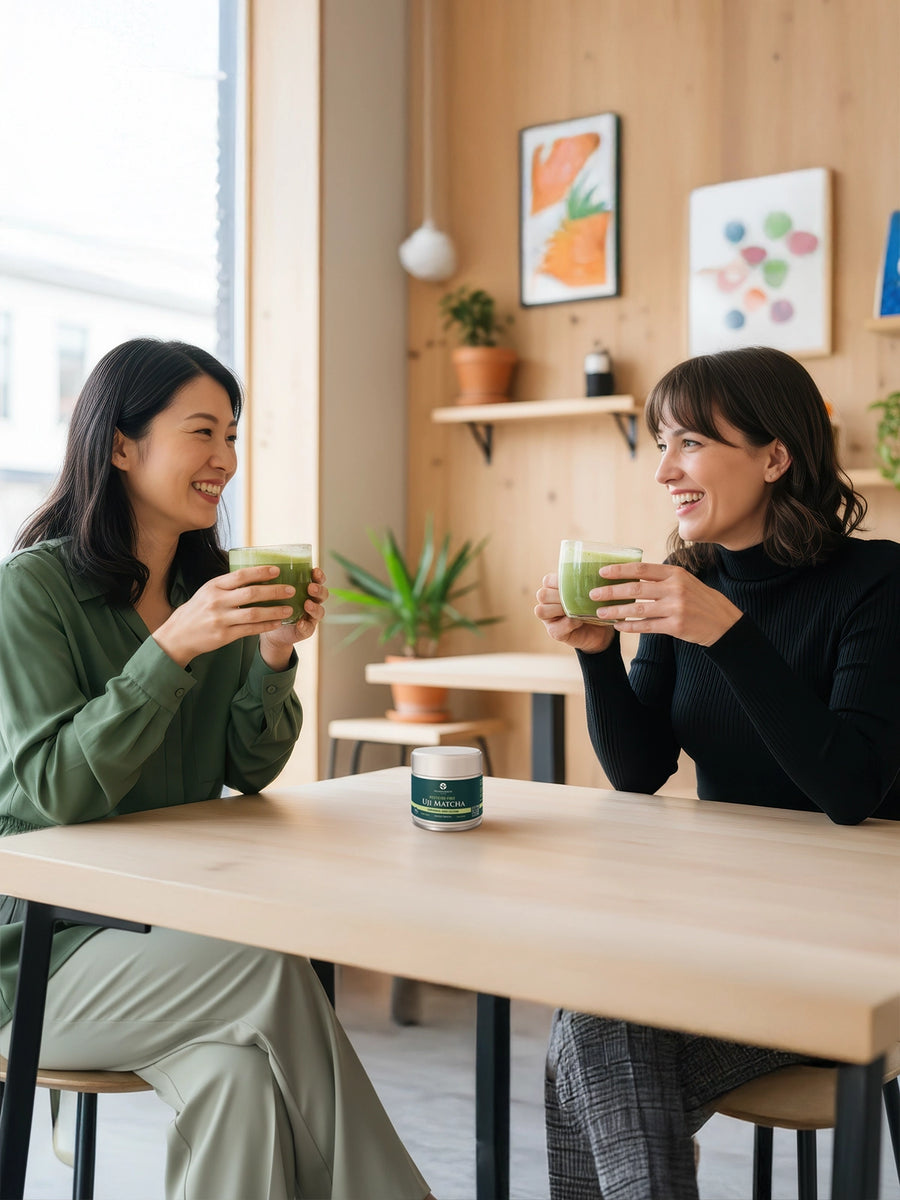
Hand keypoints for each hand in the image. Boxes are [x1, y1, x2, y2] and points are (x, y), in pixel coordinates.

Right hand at [152, 565, 323, 667]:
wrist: (178, 635)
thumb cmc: (197, 610)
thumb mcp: (207, 591)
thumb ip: (228, 584)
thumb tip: (254, 574)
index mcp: (214, 586)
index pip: (241, 575)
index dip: (260, 572)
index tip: (277, 570)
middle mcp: (217, 601)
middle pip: (251, 593)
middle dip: (274, 591)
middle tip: (291, 590)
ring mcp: (220, 619)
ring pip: (253, 614)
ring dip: (274, 611)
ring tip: (289, 609)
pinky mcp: (223, 636)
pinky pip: (249, 630)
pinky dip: (265, 626)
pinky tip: (277, 623)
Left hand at [258, 567, 328, 668]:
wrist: (267, 626)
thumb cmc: (269, 603)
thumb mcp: (270, 589)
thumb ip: (269, 578)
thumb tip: (253, 559)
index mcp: (305, 588)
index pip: (318, 579)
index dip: (319, 575)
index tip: (314, 570)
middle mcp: (311, 601)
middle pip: (323, 594)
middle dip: (319, 590)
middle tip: (310, 587)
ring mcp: (310, 616)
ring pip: (320, 611)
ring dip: (315, 607)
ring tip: (307, 604)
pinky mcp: (305, 630)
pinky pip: (308, 628)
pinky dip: (305, 625)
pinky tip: (300, 623)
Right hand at [533, 572, 615, 653]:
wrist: (601, 630)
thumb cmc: (594, 605)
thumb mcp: (590, 591)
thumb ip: (585, 582)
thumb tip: (594, 568)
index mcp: (553, 588)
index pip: (547, 580)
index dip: (558, 581)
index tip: (575, 583)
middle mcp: (547, 602)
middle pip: (542, 594)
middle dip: (559, 596)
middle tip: (576, 598)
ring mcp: (548, 618)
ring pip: (541, 610)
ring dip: (559, 609)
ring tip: (575, 610)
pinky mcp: (554, 632)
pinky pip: (556, 627)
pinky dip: (569, 623)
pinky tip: (580, 620)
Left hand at [595, 561, 741, 645]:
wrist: (723, 622)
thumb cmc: (699, 599)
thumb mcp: (684, 581)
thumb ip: (661, 578)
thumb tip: (630, 576)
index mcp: (675, 574)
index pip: (641, 569)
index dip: (619, 570)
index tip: (602, 572)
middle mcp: (675, 589)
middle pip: (635, 589)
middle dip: (610, 591)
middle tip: (593, 594)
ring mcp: (676, 608)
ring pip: (638, 609)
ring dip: (616, 611)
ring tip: (600, 613)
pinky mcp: (676, 626)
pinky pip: (647, 626)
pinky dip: (630, 626)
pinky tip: (618, 626)